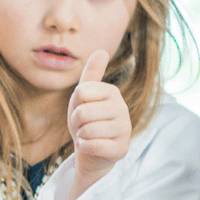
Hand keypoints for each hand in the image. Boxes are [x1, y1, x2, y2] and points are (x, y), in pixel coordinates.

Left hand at [68, 50, 129, 187]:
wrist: (91, 149)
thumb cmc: (85, 120)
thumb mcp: (82, 96)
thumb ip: (91, 74)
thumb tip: (101, 50)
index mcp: (112, 92)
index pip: (81, 92)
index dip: (74, 104)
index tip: (81, 109)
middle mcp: (123, 108)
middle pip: (83, 112)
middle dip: (76, 122)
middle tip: (83, 126)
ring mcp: (125, 129)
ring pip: (87, 130)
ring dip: (80, 135)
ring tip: (88, 135)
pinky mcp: (121, 149)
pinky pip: (93, 145)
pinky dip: (84, 147)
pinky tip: (88, 146)